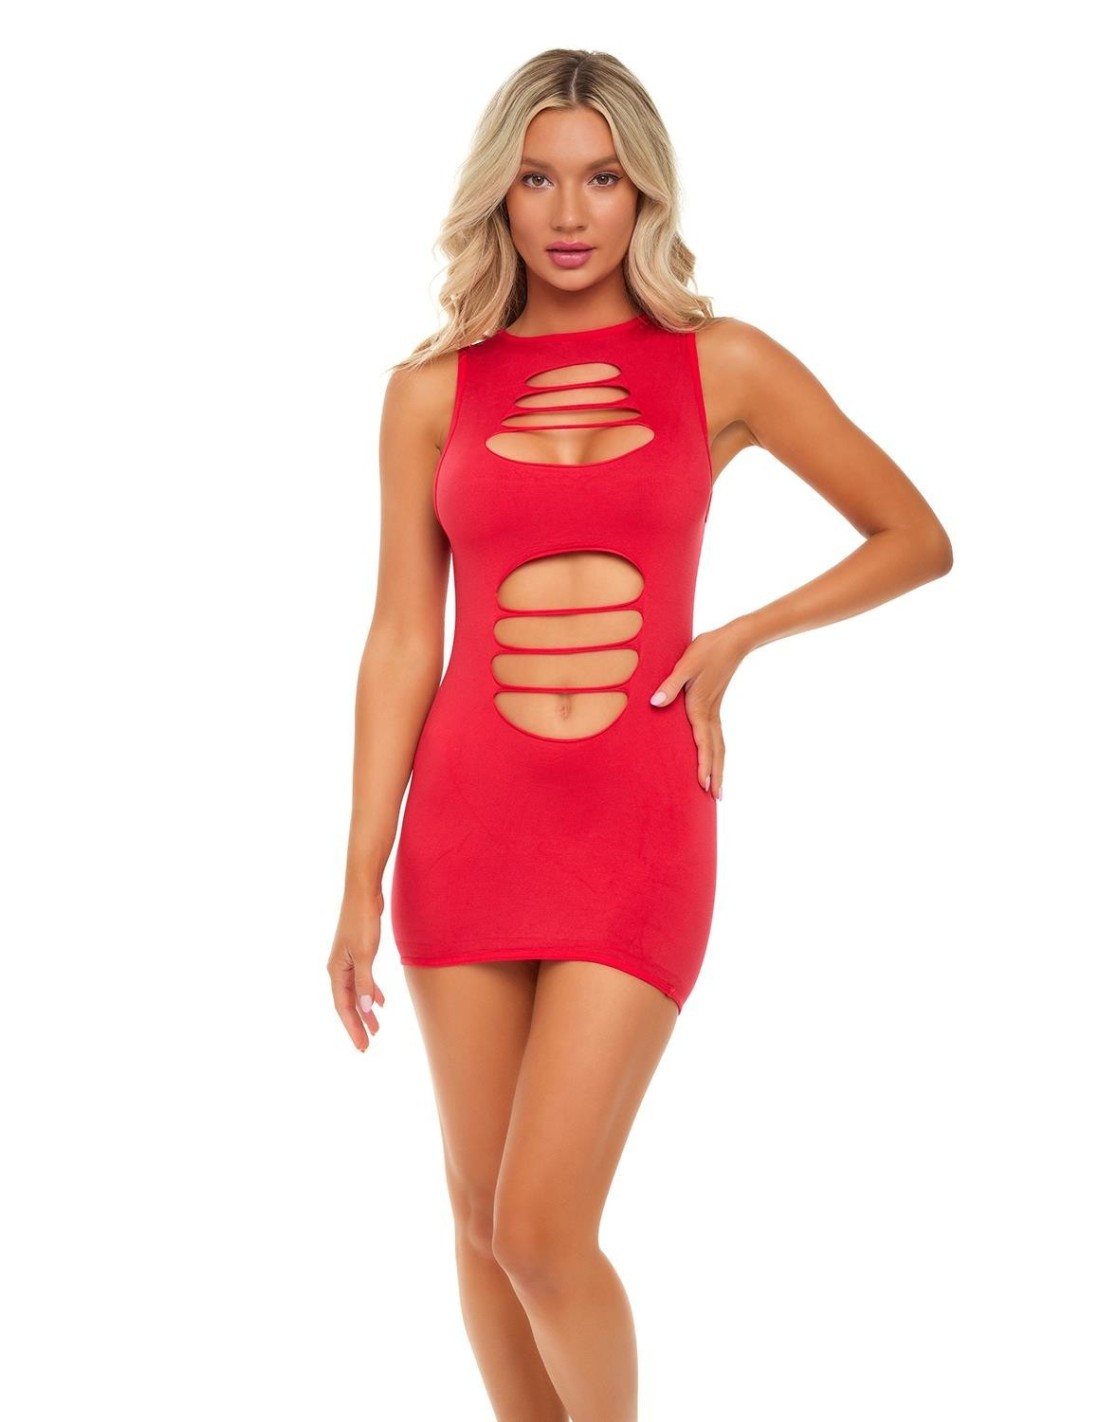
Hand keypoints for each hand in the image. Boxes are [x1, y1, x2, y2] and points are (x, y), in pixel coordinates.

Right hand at [327, 887, 386, 1052]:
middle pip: (348, 1003)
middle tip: (367, 1045)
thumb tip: (366, 1009)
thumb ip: (365, 982)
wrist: (363, 892)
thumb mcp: (365, 954)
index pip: (343, 1006)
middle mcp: (338, 968)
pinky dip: (371, 992)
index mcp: (336, 970)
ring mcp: (348, 960)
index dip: (352, 1027)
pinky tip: (381, 1002)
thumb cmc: (362, 920)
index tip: (362, 1046)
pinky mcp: (358, 953)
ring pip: (356, 993)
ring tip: (376, 1029)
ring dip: (365, 1011)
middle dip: (357, 1024)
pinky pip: (362, 980)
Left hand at [649, 625, 751, 800]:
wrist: (735, 639)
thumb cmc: (708, 649)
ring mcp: (715, 710)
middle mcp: (710, 713)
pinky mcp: (715, 705)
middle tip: (717, 797)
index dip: (703, 764)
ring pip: (720, 746)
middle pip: (716, 750)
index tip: (703, 785)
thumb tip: (656, 702)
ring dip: (719, 767)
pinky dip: (718, 752)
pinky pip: (718, 736)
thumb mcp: (686, 664)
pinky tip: (715, 758)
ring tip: (719, 788)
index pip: (703, 742)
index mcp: (701, 707)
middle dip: (715, 774)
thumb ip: (670, 684)